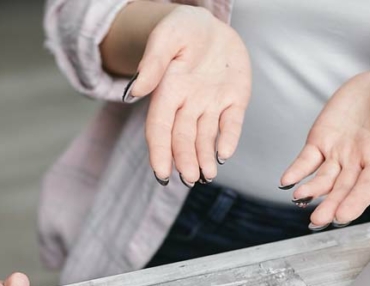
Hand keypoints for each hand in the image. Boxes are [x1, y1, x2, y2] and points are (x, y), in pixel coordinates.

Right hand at [124, 5, 250, 185]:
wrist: (211, 24)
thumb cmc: (182, 28)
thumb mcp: (167, 37)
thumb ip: (153, 63)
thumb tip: (134, 92)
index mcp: (168, 91)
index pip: (160, 128)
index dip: (160, 152)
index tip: (161, 173)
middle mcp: (188, 104)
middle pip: (183, 139)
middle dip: (185, 161)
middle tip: (190, 179)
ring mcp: (212, 104)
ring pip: (206, 138)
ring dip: (204, 159)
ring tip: (207, 176)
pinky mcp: (235, 100)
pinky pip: (231, 124)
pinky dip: (228, 140)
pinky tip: (224, 154)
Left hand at [280, 71, 369, 227]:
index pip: (367, 188)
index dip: (355, 202)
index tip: (342, 216)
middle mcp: (358, 163)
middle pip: (342, 189)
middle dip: (330, 205)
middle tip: (318, 220)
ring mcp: (337, 154)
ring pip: (323, 179)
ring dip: (311, 190)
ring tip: (300, 197)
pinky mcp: (321, 141)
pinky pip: (306, 161)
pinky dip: (296, 171)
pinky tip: (287, 181)